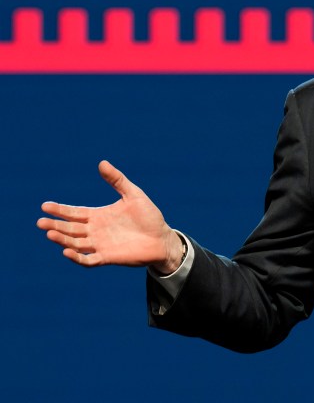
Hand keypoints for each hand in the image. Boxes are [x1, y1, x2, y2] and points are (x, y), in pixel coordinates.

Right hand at [37, 160, 183, 273]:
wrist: (163, 238)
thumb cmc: (149, 216)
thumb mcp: (133, 194)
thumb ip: (117, 180)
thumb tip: (101, 163)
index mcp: (98, 215)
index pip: (74, 213)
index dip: (60, 210)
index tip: (45, 205)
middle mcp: (95, 231)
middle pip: (70, 229)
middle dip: (55, 225)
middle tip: (41, 222)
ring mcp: (100, 245)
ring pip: (75, 244)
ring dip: (62, 240)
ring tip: (50, 234)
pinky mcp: (107, 257)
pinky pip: (88, 260)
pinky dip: (77, 257)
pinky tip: (67, 252)